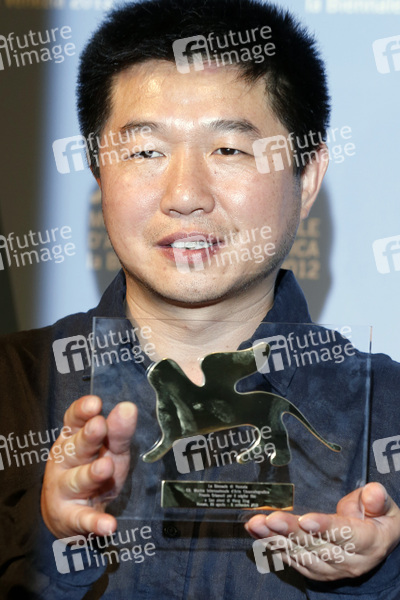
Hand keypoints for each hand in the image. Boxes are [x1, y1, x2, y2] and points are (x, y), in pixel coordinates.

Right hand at [41, 395, 136, 538]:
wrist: (68, 514)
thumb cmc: (92, 469)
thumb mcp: (109, 449)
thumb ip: (118, 431)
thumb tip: (128, 407)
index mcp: (72, 439)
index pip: (74, 421)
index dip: (82, 411)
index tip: (95, 403)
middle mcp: (64, 462)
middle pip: (76, 447)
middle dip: (87, 437)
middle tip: (99, 426)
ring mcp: (65, 490)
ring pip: (77, 480)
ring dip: (91, 474)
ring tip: (106, 468)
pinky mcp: (71, 517)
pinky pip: (84, 519)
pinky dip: (95, 523)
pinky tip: (108, 525)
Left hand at [245, 483, 399, 580]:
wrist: (378, 544)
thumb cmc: (378, 517)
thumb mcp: (386, 506)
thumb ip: (377, 499)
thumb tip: (373, 492)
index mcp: (370, 542)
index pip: (347, 535)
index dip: (326, 527)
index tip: (305, 519)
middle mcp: (350, 561)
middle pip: (318, 545)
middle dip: (291, 531)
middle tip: (270, 518)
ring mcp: (331, 569)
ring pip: (301, 554)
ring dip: (276, 539)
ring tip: (257, 524)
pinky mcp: (315, 571)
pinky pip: (292, 560)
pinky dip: (273, 546)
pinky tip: (258, 533)